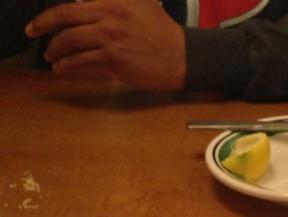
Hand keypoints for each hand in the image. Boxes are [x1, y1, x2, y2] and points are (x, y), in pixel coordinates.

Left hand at [25, 0, 185, 91]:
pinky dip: (68, 65)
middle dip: (43, 29)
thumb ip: (112, 3)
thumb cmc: (163, 34)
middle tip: (34, 34)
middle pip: (65, 21)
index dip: (50, 15)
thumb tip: (86, 5)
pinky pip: (82, 62)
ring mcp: (111, 39)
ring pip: (71, 43)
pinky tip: (63, 67)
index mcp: (114, 2)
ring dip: (55, 51)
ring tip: (51, 55)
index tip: (39, 22)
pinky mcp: (115, 60)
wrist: (182, 57)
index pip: (72, 5)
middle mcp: (110, 17)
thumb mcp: (140, 4)